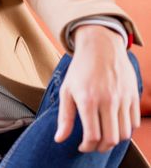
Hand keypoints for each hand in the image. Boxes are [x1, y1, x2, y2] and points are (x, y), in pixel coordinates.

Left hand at [54, 25, 139, 151]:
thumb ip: (65, 117)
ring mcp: (123, 98)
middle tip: (93, 145)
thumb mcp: (66, 91)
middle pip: (111, 139)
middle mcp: (108, 100)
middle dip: (101, 147)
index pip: (92, 135)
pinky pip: (134, 122)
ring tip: (103, 136)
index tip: (82, 146)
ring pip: (125, 133)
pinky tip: (114, 125)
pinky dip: (125, 129)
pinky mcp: (133, 95)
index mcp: (88, 100)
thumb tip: (60, 139)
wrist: (100, 47)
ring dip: (114, 140)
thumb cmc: (80, 69)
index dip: (87, 147)